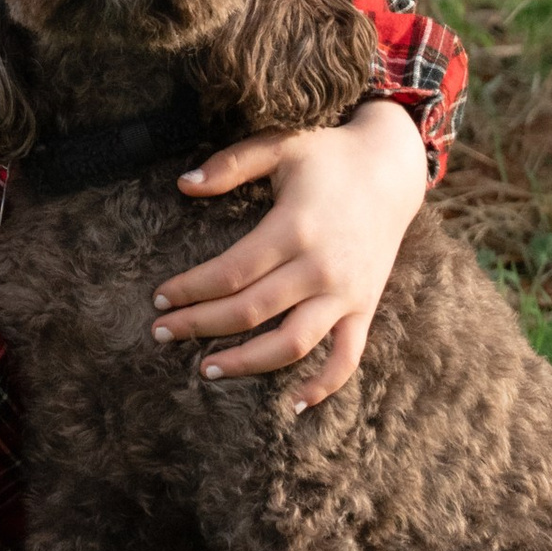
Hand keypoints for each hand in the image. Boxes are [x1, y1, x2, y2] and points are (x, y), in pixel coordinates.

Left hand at [151, 100, 427, 408]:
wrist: (391, 169)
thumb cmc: (327, 155)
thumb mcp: (279, 145)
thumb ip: (231, 165)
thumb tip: (182, 184)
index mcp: (294, 227)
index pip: (231, 272)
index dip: (191, 289)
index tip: (159, 299)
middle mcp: (320, 267)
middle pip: (250, 311)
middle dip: (200, 325)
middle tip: (162, 334)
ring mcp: (345, 293)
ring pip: (291, 344)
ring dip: (246, 363)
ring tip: (206, 370)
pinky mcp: (365, 308)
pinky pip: (346, 358)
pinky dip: (323, 386)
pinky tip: (294, 405)